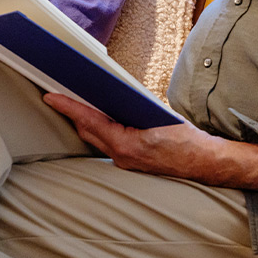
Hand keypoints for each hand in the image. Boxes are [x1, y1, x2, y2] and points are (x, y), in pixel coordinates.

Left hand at [43, 93, 257, 195]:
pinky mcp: (130, 164)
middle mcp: (121, 156)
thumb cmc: (188, 139)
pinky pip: (107, 144)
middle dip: (72, 112)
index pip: (88, 120)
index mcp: (126, 143)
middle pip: (87, 130)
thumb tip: (110, 94)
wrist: (208, 164)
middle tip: (58, 93)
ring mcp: (125, 163)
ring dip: (85, 121)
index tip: (50, 96)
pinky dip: (100, 130)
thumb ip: (132, 108)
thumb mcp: (158, 115)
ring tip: (74, 102)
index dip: (67, 106)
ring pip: (95, 138)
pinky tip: (98, 118)